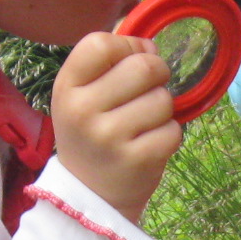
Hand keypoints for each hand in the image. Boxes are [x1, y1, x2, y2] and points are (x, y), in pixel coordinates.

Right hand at [51, 29, 179, 224]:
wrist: (90, 196)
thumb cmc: (93, 134)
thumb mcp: (83, 96)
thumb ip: (108, 65)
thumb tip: (150, 43)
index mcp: (67, 87)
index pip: (101, 43)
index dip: (128, 46)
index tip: (132, 60)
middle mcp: (82, 110)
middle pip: (143, 67)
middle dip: (158, 74)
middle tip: (150, 90)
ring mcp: (108, 138)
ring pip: (163, 99)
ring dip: (163, 109)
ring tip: (144, 125)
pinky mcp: (135, 161)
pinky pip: (173, 130)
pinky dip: (169, 136)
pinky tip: (150, 145)